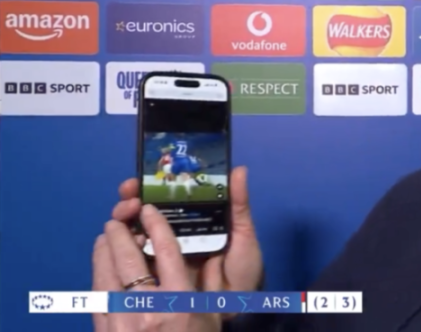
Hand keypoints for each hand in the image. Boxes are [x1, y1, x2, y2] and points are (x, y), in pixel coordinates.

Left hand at [92, 205, 220, 331]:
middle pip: (128, 258)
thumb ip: (210, 286)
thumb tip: (208, 254)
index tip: (150, 210)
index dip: (156, 225)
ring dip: (103, 251)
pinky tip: (100, 267)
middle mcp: (148, 308)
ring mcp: (122, 321)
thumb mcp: (213, 319)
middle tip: (117, 220)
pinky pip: (97, 296)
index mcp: (179, 302)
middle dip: (119, 234)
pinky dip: (97, 275)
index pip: (165, 251)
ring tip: (105, 237)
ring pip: (105, 275)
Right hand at [111, 167, 262, 293]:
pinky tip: (123, 241)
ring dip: (124, 221)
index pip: (165, 198)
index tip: (138, 181)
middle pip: (143, 213)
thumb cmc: (243, 268)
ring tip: (125, 214)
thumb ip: (239, 204)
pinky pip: (134, 260)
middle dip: (129, 202)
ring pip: (134, 233)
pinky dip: (123, 249)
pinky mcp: (155, 275)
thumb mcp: (243, 233)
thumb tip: (239, 169)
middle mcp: (174, 233)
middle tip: (129, 199)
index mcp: (193, 220)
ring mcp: (162, 254)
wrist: (239, 305)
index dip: (148, 186)